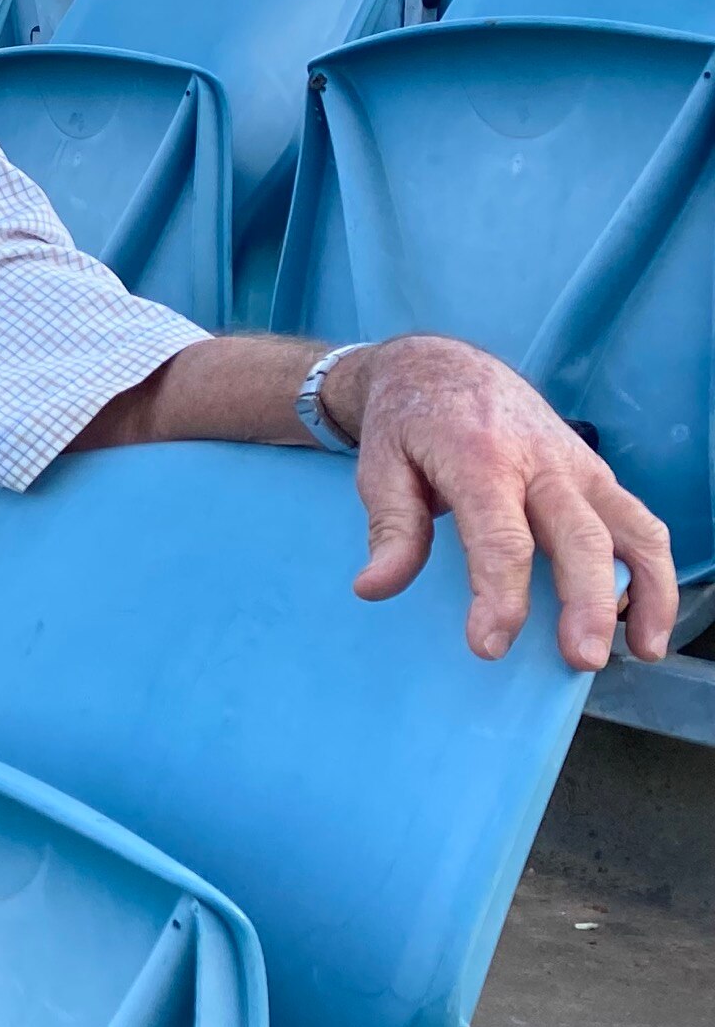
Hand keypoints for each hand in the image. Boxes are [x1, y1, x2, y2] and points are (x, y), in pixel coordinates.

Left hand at [338, 336, 677, 668]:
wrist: (444, 367)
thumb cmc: (409, 424)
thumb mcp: (379, 467)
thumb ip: (389, 528)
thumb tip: (375, 588)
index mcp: (482, 459)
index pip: (501, 538)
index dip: (499, 596)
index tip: (489, 646)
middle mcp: (543, 462)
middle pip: (579, 537)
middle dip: (585, 602)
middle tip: (582, 659)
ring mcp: (579, 467)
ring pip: (632, 528)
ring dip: (648, 590)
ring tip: (642, 649)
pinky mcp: (596, 475)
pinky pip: (637, 522)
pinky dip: (651, 570)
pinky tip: (641, 617)